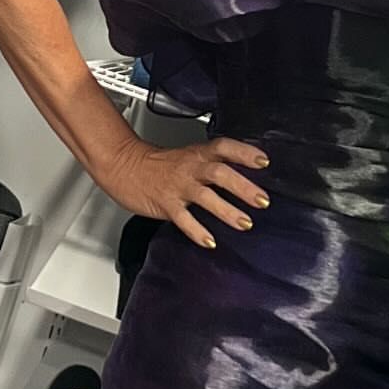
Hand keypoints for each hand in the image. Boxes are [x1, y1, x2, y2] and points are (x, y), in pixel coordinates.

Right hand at [104, 133, 270, 249]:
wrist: (124, 165)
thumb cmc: (158, 165)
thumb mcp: (189, 157)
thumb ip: (213, 166)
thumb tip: (242, 179)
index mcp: (198, 154)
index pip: (225, 147)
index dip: (245, 153)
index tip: (263, 162)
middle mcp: (190, 168)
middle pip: (220, 173)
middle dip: (243, 187)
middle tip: (262, 200)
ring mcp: (178, 186)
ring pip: (205, 196)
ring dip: (226, 210)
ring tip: (244, 223)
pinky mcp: (166, 203)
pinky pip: (183, 218)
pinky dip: (197, 230)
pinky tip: (209, 241)